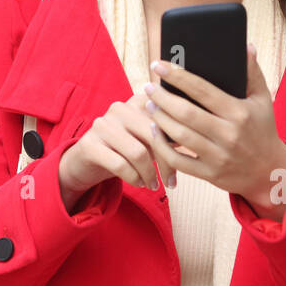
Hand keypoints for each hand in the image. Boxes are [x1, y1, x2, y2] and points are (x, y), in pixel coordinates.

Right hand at [60, 91, 176, 201]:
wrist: (87, 160)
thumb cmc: (126, 149)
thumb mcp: (148, 138)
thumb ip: (169, 135)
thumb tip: (198, 141)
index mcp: (138, 101)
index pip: (166, 118)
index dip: (179, 143)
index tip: (186, 163)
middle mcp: (120, 107)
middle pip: (154, 135)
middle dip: (166, 162)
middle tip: (171, 182)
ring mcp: (102, 124)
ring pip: (138, 153)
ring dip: (149, 174)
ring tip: (152, 184)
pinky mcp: (89, 143)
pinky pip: (120, 165)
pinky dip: (134, 179)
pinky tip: (138, 183)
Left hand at [140, 43, 285, 217]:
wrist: (269, 172)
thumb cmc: (262, 129)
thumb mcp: (262, 100)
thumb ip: (253, 73)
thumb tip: (246, 46)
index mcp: (239, 113)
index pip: (203, 90)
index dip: (178, 76)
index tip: (159, 65)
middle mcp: (228, 134)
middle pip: (186, 113)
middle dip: (162, 98)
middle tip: (148, 87)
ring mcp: (218, 156)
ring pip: (180, 136)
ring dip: (159, 119)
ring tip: (149, 105)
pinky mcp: (210, 174)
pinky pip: (178, 161)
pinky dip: (162, 147)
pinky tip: (155, 132)